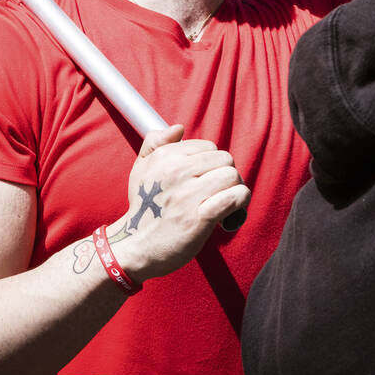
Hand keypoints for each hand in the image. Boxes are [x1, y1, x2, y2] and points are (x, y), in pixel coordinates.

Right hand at [109, 125, 249, 282]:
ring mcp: (189, 194)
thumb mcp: (140, 169)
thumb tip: (178, 128)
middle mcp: (177, 172)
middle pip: (225, 159)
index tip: (205, 179)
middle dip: (225, 175)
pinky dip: (239, 203)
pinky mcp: (200, 218)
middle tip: (217, 191)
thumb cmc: (143, 207)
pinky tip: (230, 212)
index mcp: (165, 157)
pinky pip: (234, 197)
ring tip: (223, 202)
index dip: (211, 163)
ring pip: (232, 176)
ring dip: (234, 189)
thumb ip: (155, 143)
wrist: (136, 246)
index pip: (208, 146)